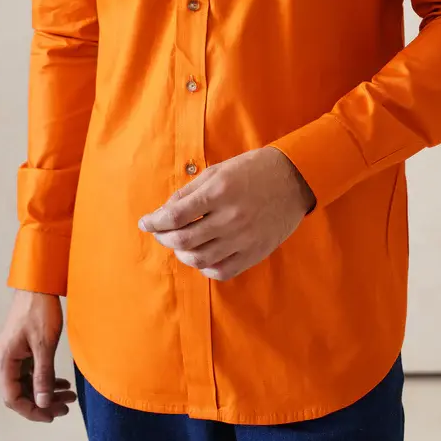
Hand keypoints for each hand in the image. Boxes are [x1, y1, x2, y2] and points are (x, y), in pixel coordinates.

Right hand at [0, 290, 76, 422]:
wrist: (38, 286)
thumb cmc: (39, 310)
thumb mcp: (44, 344)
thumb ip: (43, 375)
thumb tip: (43, 403)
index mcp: (5, 362)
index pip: (13, 399)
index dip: (32, 411)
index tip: (52, 416)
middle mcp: (5, 361)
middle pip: (21, 393)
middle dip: (44, 402)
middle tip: (66, 407)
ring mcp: (13, 355)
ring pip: (28, 383)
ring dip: (47, 391)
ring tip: (69, 396)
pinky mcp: (21, 349)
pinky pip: (31, 372)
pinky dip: (46, 379)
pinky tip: (63, 382)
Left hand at [139, 147, 315, 281]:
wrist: (294, 179)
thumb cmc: (253, 170)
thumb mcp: (219, 170)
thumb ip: (190, 191)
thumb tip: (164, 212)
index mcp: (219, 192)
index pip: (174, 215)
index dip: (154, 222)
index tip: (145, 223)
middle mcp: (230, 217)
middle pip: (183, 240)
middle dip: (164, 238)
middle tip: (160, 233)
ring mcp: (243, 238)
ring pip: (199, 259)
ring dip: (182, 254)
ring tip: (180, 244)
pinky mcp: (255, 252)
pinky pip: (221, 271)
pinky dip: (205, 267)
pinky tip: (202, 255)